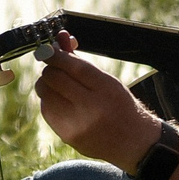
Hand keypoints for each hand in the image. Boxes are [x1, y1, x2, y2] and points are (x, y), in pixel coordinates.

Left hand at [32, 34, 160, 169]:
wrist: (132, 142)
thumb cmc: (119, 105)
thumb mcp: (107, 81)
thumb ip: (81, 61)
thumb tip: (61, 37)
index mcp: (107, 89)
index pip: (74, 66)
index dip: (57, 55)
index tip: (49, 50)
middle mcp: (92, 107)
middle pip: (55, 78)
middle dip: (50, 68)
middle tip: (54, 67)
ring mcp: (78, 123)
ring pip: (45, 93)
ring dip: (46, 84)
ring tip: (57, 84)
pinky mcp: (67, 135)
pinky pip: (46, 109)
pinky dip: (48, 100)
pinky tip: (60, 101)